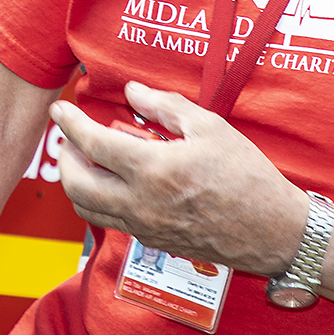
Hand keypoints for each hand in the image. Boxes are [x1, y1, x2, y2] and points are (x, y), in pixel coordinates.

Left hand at [48, 79, 311, 275]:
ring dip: (76, 182)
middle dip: (64, 157)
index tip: (60, 110)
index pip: (93, 145)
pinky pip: (111, 221)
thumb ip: (166, 106)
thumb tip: (133, 92)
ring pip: (87, 209)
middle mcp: (141, 204)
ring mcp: (145, 227)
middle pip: (76, 184)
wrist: (273, 231)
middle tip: (69, 137)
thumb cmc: (248, 176)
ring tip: (86, 159)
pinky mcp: (154, 242)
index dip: (70, 124)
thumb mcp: (210, 128)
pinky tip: (115, 181)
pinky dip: (100, 199)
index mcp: (154, 170)